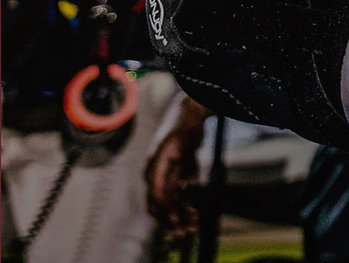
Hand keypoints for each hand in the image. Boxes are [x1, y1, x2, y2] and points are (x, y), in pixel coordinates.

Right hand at [144, 103, 206, 241]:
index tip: (176, 220)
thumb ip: (186, 161)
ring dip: (179, 216)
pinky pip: (174, 199)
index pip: (156, 193)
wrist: (188, 118)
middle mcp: (154, 174)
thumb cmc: (186, 128)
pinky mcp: (171, 179)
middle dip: (171, 218)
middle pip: (158, 203)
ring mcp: (161, 177)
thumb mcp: (187, 141)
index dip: (166, 208)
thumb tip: (187, 182)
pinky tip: (194, 215)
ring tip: (194, 226)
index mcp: (154, 166)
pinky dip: (182, 208)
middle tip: (186, 230)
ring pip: (166, 204)